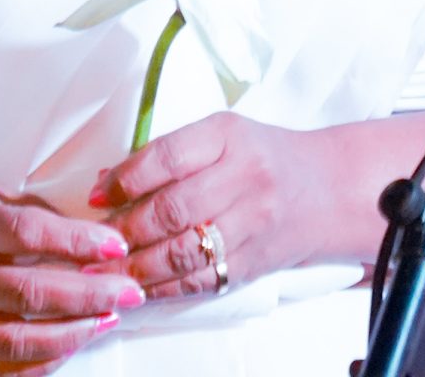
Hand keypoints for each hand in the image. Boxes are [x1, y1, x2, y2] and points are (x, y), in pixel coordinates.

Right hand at [0, 176, 143, 374]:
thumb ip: (40, 217)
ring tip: (108, 319)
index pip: (26, 233)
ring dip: (71, 335)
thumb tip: (97, 241)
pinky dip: (42, 363)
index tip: (115, 245)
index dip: (75, 241)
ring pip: (15, 341)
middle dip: (87, 296)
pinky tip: (73, 344)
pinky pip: (1, 370)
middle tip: (128, 291)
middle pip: (26, 293)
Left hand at [90, 113, 326, 301]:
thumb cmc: (263, 156)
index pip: (168, 156)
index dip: (126, 178)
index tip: (98, 195)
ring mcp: (251, 224)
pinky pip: (202, 281)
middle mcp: (242, 177)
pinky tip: (142, 289)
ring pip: (184, 252)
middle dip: (126, 230)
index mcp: (228, 135)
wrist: (327, 188)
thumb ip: (170, 154)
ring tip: (108, 273)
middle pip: (172, 209)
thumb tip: (108, 180)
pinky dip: (166, 289)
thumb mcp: (222, 135)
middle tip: (96, 243)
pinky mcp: (253, 263)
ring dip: (138, 267)